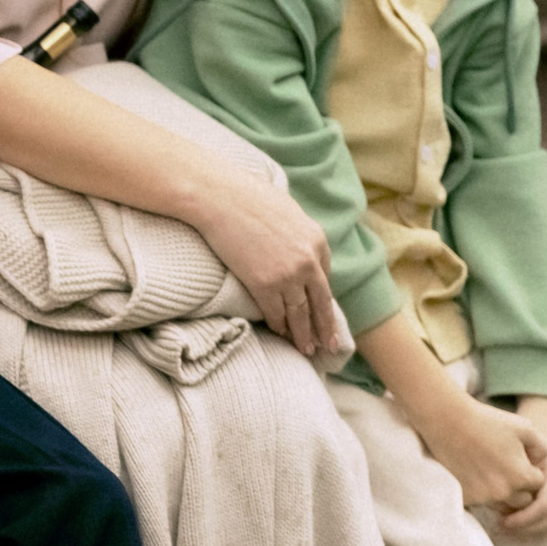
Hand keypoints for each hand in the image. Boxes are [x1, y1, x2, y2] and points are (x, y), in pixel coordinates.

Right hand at [191, 173, 337, 354]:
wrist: (218, 197)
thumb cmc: (246, 196)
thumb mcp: (286, 210)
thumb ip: (297, 232)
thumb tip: (294, 245)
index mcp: (317, 240)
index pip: (325, 276)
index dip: (321, 295)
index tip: (321, 310)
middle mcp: (307, 262)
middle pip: (320, 302)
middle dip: (324, 327)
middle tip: (329, 345)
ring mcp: (287, 276)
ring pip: (300, 314)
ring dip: (303, 335)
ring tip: (307, 349)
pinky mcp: (263, 285)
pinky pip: (275, 313)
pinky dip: (278, 326)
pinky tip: (279, 333)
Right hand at [416, 393, 545, 515]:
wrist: (446, 420)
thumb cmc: (487, 420)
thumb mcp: (524, 427)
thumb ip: (543, 447)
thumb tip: (544, 460)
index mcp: (522, 476)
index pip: (538, 483)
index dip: (530, 469)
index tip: (518, 457)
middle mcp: (504, 491)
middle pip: (523, 499)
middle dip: (519, 487)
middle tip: (505, 466)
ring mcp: (483, 496)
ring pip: (503, 505)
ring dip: (501, 493)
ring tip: (489, 469)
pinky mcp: (465, 497)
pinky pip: (481, 503)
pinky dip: (481, 493)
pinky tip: (474, 473)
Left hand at [494, 398, 546, 534]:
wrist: (544, 416)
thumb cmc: (526, 425)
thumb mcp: (521, 438)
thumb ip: (515, 461)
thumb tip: (497, 489)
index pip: (545, 505)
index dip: (523, 518)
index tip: (501, 521)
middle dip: (526, 527)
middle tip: (499, 529)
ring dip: (528, 527)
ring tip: (502, 527)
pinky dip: (531, 520)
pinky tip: (510, 520)